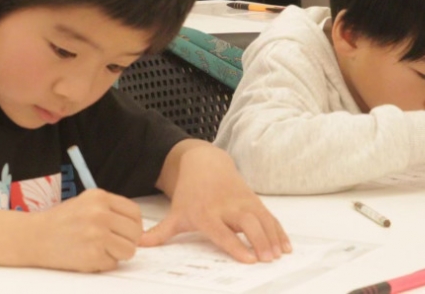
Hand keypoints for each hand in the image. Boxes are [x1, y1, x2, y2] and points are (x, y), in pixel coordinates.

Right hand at [28, 188, 141, 271]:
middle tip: (115, 243)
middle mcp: (100, 214)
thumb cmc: (60, 221)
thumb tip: (135, 224)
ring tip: (103, 250)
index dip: (135, 224)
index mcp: (100, 197)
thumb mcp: (86, 202)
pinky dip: (105, 263)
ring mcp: (97, 235)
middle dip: (128, 240)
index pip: (135, 212)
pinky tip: (90, 256)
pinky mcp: (92, 255)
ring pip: (129, 250)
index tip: (128, 231)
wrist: (34, 237)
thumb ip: (110, 209)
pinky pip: (113, 263)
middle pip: (135, 232)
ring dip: (119, 254)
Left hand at [140, 144, 290, 262]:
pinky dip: (279, 230)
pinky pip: (269, 216)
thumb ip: (161, 232)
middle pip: (246, 224)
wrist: (205, 164)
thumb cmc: (191, 193)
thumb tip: (139, 245)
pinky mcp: (253, 199)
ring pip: (261, 219)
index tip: (248, 260)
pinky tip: (286, 245)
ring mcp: (242, 202)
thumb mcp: (175, 212)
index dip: (236, 245)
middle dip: (259, 240)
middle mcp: (227, 207)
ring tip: (279, 254)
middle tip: (268, 258)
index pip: (223, 232)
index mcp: (206, 213)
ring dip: (272, 237)